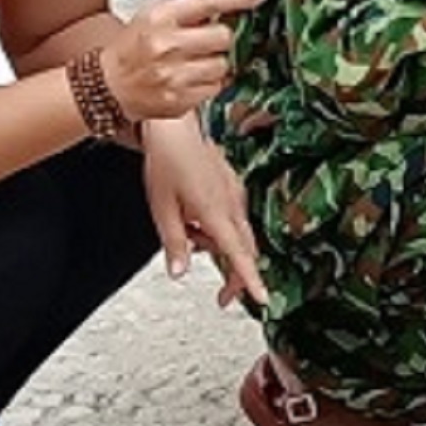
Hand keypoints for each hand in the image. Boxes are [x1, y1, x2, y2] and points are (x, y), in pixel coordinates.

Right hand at [104, 0, 264, 122]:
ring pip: (222, 64)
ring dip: (215, 62)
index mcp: (161, 17)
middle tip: (205, 41)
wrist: (109, 86)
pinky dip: (207, 83)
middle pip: (223, 36)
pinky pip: (215, 88)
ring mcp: (173, 75)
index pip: (207, 1)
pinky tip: (189, 79)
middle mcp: (166, 45)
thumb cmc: (133, 47)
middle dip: (220, 38)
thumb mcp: (156, 13)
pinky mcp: (179, 100)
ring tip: (193, 62)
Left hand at [140, 116, 265, 307]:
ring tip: (185, 231)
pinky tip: (193, 216)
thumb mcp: (162, 209)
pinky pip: (231, 216)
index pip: (238, 255)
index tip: (263, 299)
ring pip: (236, 233)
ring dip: (216, 245)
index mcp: (216, 212)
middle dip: (234, 273)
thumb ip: (174, 244)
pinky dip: (216, 227)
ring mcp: (234, 192)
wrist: (175, 126)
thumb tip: (179, 272)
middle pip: (244, 249)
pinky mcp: (231, 185)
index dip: (250, 280)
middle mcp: (231, 203)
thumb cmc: (167, 161)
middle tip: (221, 297)